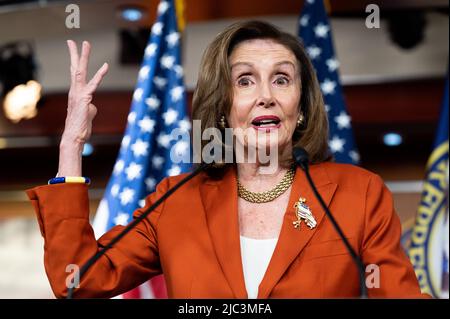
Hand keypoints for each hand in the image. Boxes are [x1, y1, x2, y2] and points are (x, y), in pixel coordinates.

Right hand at [58, 40, 107, 176]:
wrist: (74, 137)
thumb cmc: (80, 127)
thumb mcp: (87, 114)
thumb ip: (90, 106)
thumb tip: (93, 105)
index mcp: (75, 93)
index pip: (75, 74)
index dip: (75, 62)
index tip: (74, 49)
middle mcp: (75, 91)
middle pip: (75, 69)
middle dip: (76, 54)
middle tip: (76, 41)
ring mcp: (78, 94)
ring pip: (80, 72)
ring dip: (84, 57)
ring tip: (86, 43)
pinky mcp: (85, 99)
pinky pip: (93, 84)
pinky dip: (100, 74)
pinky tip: (106, 65)